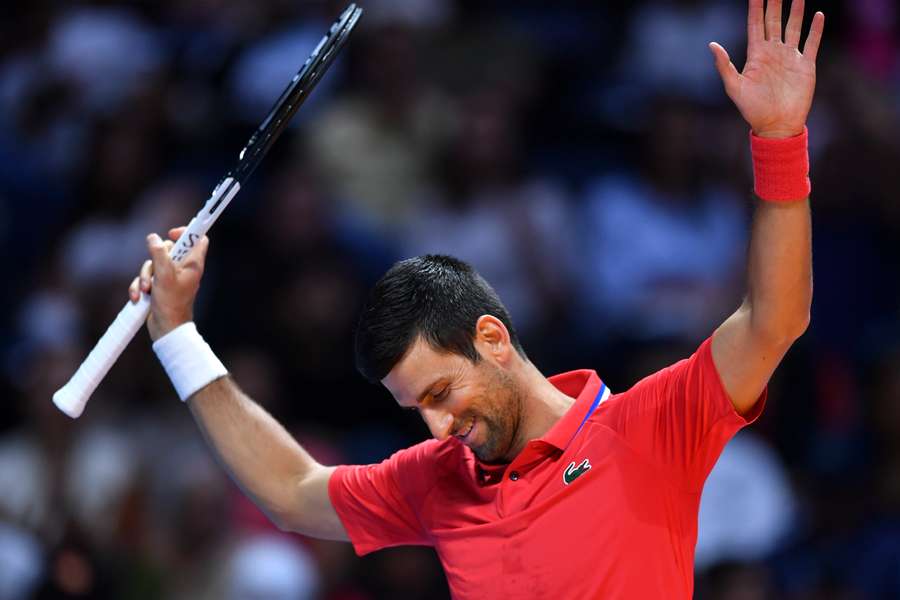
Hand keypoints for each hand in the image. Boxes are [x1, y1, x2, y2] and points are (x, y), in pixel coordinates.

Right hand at [128, 226, 209, 340]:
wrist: (166, 328)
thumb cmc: (171, 304)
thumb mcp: (164, 275)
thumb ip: (159, 254)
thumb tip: (153, 238)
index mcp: (192, 264)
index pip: (197, 239)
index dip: (186, 232)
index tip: (172, 234)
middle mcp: (183, 268)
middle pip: (167, 249)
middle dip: (154, 260)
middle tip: (155, 275)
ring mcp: (170, 277)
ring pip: (153, 264)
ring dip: (144, 277)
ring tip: (146, 291)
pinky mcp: (159, 285)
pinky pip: (146, 277)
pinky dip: (140, 286)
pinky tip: (139, 297)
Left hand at [710, 0, 823, 137]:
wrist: (776, 126)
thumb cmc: (752, 110)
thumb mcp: (734, 87)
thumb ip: (724, 65)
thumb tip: (712, 45)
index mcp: (756, 55)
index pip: (756, 25)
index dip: (756, 8)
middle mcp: (773, 52)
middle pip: (774, 21)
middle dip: (775, 3)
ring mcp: (790, 57)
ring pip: (793, 27)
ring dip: (796, 11)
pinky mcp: (806, 65)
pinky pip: (812, 43)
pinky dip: (816, 29)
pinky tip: (818, 15)